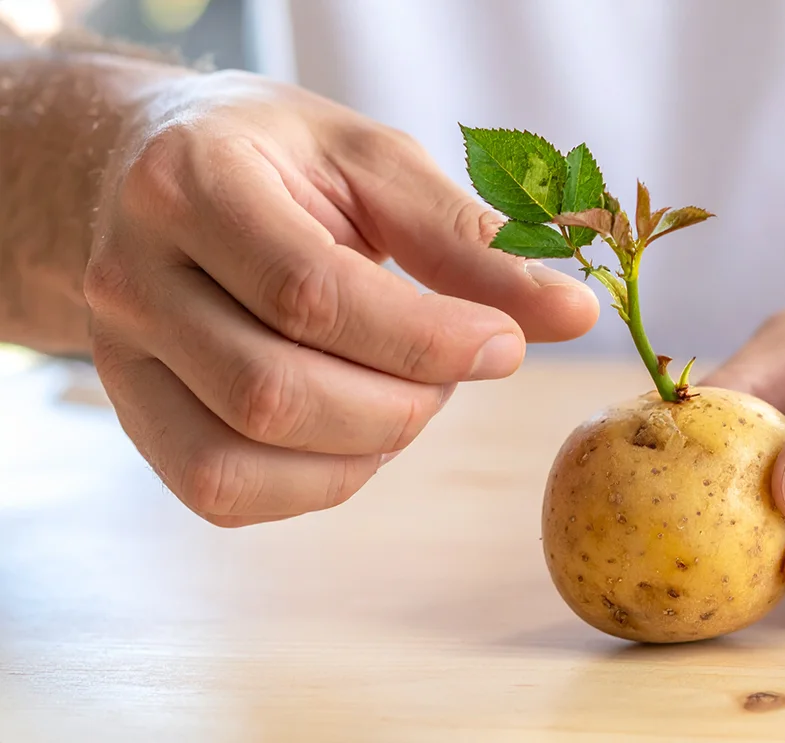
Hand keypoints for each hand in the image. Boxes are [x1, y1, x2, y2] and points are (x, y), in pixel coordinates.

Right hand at [85, 70, 598, 525]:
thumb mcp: (378, 167)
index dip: (426, 338)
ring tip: (408, 391)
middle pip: (274, 394)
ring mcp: (118, 356)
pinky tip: (359, 429)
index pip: (311, 294)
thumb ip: (471, 241)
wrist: (154, 169)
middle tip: (455, 363)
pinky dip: (318, 482)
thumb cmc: (283, 163)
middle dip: (402, 402)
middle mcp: (131, 274)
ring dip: (363, 450)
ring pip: (240, 463)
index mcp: (191, 182)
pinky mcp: (134, 415)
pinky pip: (223, 494)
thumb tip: (578, 316)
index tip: (507, 344)